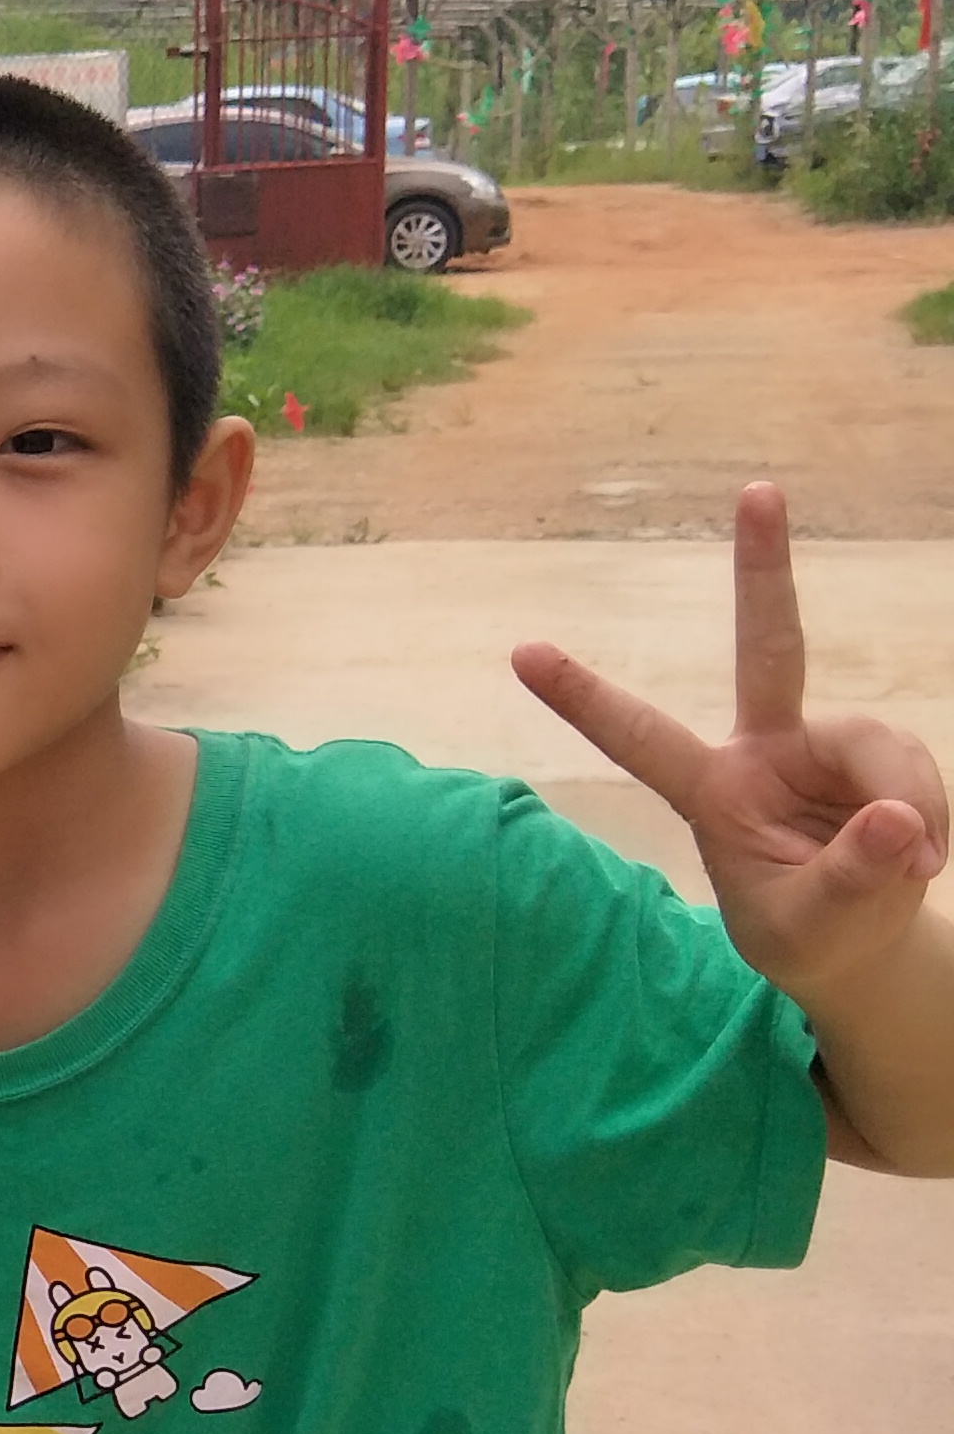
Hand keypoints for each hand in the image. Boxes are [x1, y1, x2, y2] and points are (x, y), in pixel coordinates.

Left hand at [517, 482, 948, 1021]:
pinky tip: (926, 856)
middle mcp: (763, 750)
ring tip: (918, 866)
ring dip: (912, 806)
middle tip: (759, 490)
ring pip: (883, 746)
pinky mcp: (878, 756)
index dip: (584, 698)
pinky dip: (932, 817)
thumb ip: (850, 874)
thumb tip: (901, 819)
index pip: (640, 739)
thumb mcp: (814, 923)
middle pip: (768, 647)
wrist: (856, 943)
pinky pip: (917, 773)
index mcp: (710, 791)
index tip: (521, 651)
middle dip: (764, 568)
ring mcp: (824, 745)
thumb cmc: (806, 932)